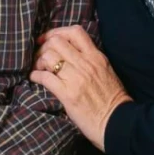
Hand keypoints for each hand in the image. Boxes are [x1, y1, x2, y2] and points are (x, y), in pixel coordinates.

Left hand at [32, 25, 131, 151]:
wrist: (118, 122)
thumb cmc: (113, 99)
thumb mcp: (106, 71)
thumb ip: (90, 60)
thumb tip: (71, 54)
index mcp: (96, 57)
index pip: (75, 32)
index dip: (56, 32)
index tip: (47, 39)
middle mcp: (86, 64)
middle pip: (56, 42)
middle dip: (44, 47)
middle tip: (40, 56)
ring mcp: (76, 78)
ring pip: (48, 57)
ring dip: (38, 61)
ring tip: (38, 68)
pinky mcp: (68, 94)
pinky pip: (45, 78)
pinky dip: (36, 76)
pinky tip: (35, 78)